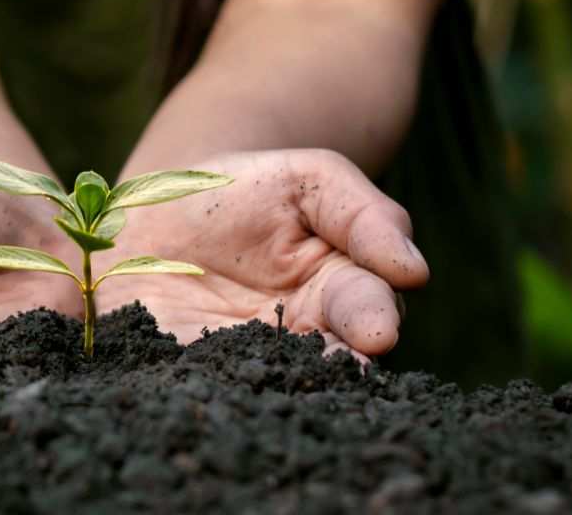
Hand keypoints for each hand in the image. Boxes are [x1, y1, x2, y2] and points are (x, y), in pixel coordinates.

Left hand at [97, 150, 428, 360]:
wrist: (158, 210)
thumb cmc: (246, 190)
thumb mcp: (309, 180)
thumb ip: (363, 215)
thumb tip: (413, 271)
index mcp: (341, 291)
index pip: (367, 306)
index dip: (371, 317)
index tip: (376, 331)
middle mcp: (303, 338)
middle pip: (330, 361)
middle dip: (335, 365)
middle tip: (337, 369)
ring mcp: (247, 361)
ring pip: (274, 385)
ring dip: (279, 387)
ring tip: (278, 388)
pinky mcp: (193, 372)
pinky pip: (206, 387)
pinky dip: (211, 390)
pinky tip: (210, 389)